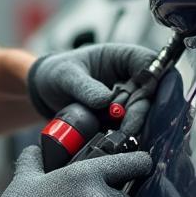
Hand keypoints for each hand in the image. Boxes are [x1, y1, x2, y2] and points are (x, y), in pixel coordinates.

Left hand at [27, 43, 157, 134]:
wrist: (44, 91)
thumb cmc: (55, 72)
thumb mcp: (66, 75)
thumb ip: (85, 87)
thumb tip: (105, 101)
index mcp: (121, 57)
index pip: (148, 63)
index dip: (151, 78)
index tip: (141, 96)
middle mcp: (128, 76)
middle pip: (149, 92)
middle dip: (140, 110)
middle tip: (127, 127)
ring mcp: (125, 98)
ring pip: (141, 111)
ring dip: (132, 124)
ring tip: (118, 135)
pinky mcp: (118, 116)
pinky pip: (127, 125)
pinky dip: (123, 133)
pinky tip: (114, 139)